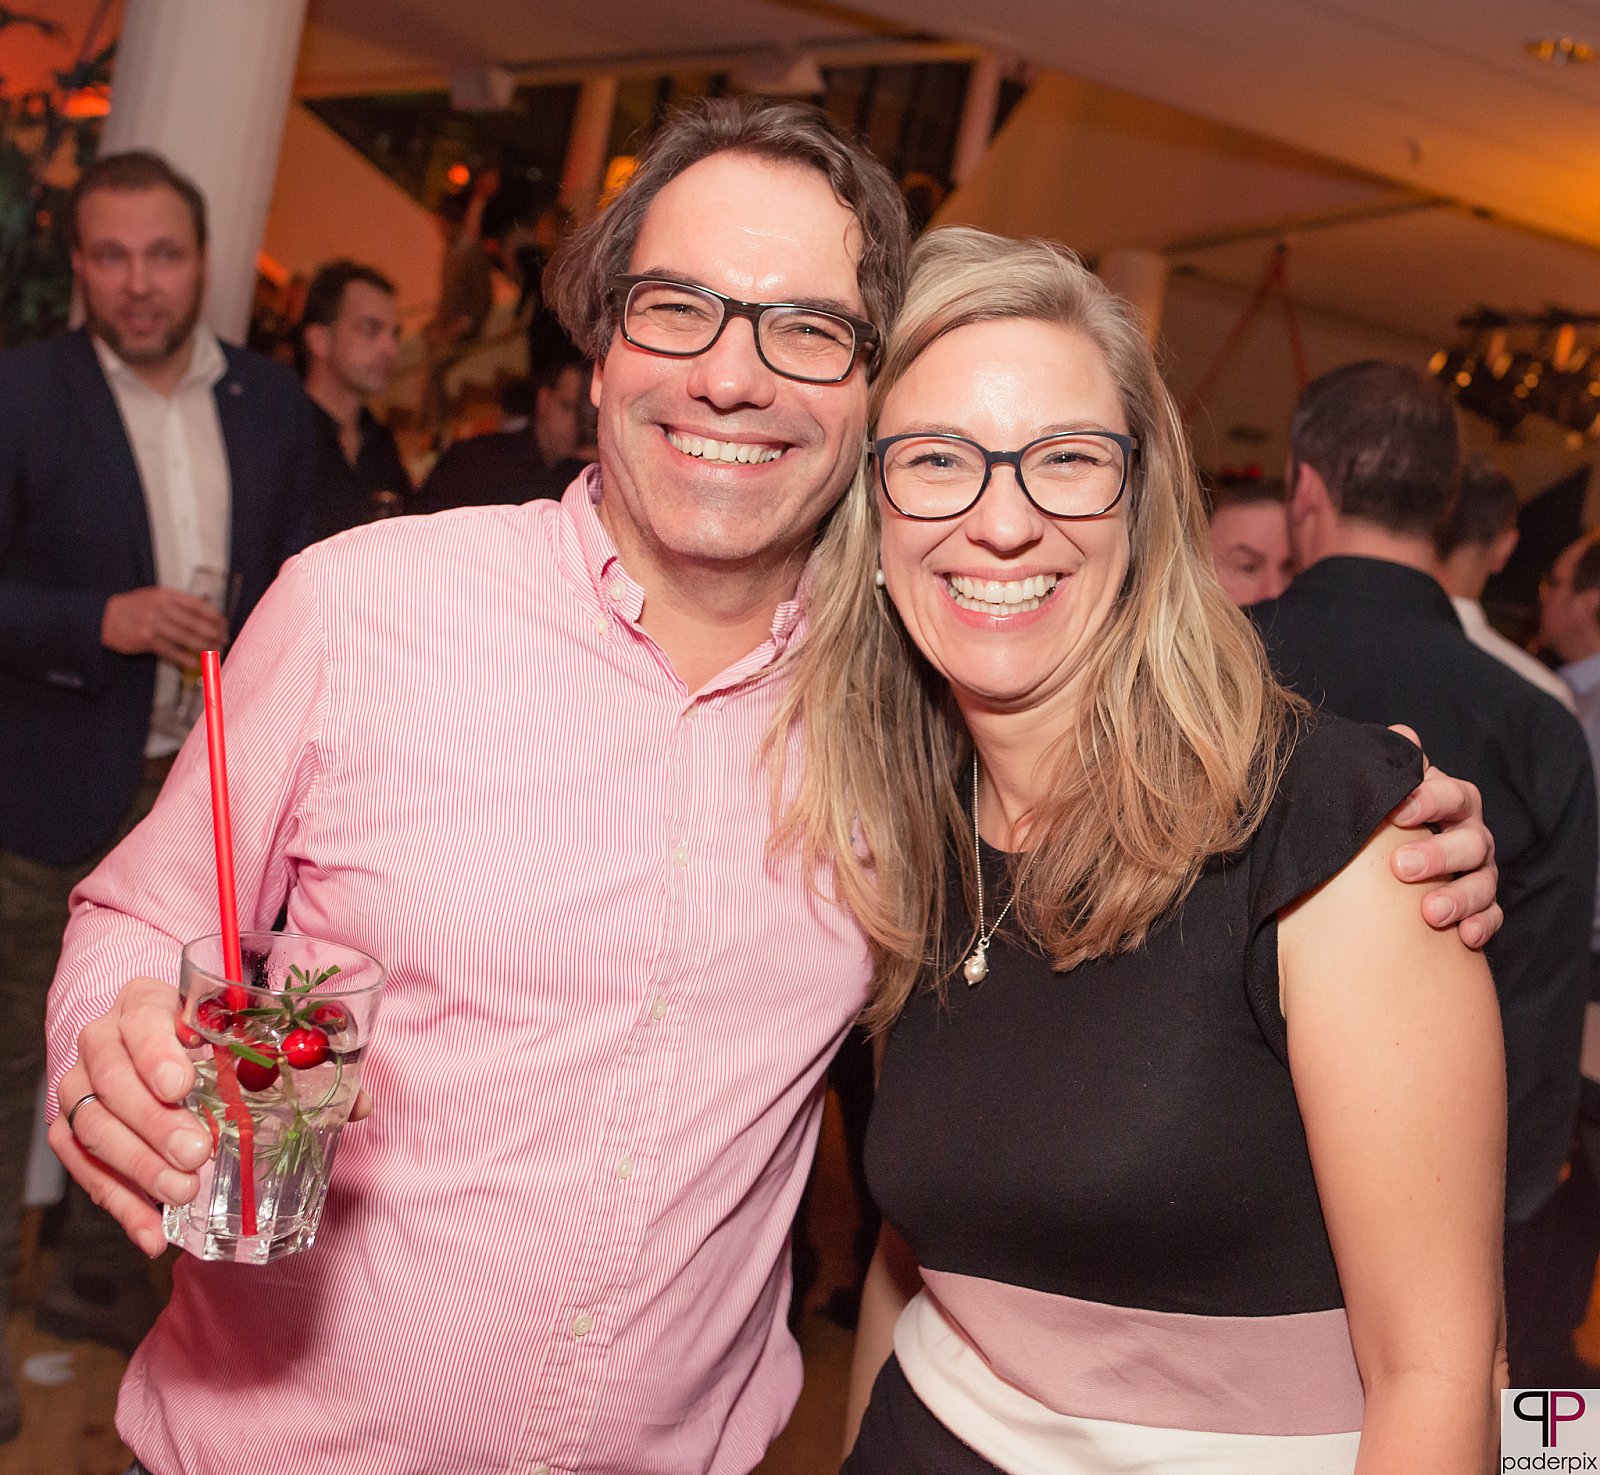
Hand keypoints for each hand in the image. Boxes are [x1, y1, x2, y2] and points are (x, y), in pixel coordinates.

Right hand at [49, 978, 377, 1258]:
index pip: (139, 1016)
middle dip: (154, 1121)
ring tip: (184, 1191)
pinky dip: (119, 1203)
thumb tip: (361, 1104)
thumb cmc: (221, 1044)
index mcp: (149, 1002)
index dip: (156, 1050)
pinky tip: (153, 1232)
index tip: (183, 1085)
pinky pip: (81, 1167)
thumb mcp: (258, 1041)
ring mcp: (81, 1084)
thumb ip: (307, 1064)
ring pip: (91, 1123)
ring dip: (137, 1164)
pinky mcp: (70, 1128)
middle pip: (111, 1076)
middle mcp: (104, 1038)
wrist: (164, 1056)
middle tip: (198, 1154)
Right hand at [102, 586, 228, 665]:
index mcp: (165, 595)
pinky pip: (170, 650)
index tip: (223, 623)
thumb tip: (206, 613)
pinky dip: (184, 657)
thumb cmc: (134, 607)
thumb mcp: (154, 597)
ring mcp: (152, 624)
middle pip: (194, 622)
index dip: (213, 615)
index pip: (196, 604)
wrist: (104, 617)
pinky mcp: (145, 640)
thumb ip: (177, 603)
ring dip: (204, 645)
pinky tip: (196, 662)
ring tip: (216, 650)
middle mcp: (160, 608)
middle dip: (213, 632)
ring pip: (185, 637)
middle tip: (224, 638)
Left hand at [1385, 724, 1501, 948]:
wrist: (1388, 861)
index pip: (1453, 795)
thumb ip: (1393, 768)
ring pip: (1484, 882)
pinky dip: (1481, 925)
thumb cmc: (1387, 819)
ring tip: (1430, 912)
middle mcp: (1471, 835)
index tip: (1399, 811)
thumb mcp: (1388, 793)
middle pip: (1471, 841)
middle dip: (1438, 855)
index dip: (1430, 800)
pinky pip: (1492, 916)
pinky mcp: (1481, 906)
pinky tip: (1465, 937)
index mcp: (1451, 803)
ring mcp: (1479, 871)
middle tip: (1401, 867)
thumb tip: (1401, 732)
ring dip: (1460, 897)